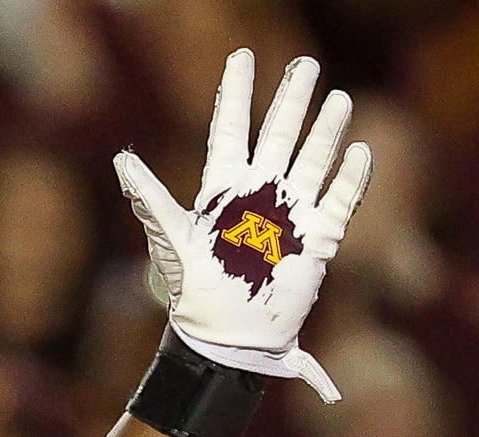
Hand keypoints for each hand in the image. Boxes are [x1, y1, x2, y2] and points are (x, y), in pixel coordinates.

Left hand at [114, 49, 370, 399]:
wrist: (228, 338)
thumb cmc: (195, 293)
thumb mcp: (172, 240)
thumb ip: (150, 198)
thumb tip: (120, 159)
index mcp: (222, 190)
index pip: (231, 129)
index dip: (236, 94)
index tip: (242, 55)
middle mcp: (258, 195)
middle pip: (279, 136)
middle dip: (291, 101)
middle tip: (305, 65)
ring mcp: (291, 213)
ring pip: (312, 159)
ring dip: (325, 129)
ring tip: (335, 97)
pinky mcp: (319, 237)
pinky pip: (339, 198)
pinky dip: (349, 175)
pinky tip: (358, 150)